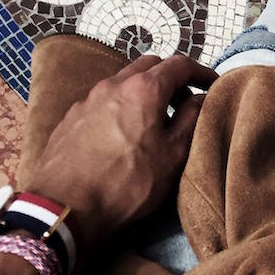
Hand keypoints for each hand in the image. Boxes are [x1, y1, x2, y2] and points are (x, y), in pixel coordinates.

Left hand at [26, 54, 218, 249]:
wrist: (62, 209)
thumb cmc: (127, 183)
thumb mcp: (172, 156)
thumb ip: (191, 120)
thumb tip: (199, 99)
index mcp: (144, 89)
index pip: (180, 64)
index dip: (200, 71)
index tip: (212, 84)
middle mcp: (114, 84)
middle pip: (149, 66)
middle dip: (170, 77)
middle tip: (184, 101)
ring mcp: (87, 99)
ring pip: (123, 81)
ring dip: (143, 91)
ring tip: (153, 118)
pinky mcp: (70, 118)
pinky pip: (102, 100)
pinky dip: (120, 105)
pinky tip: (122, 132)